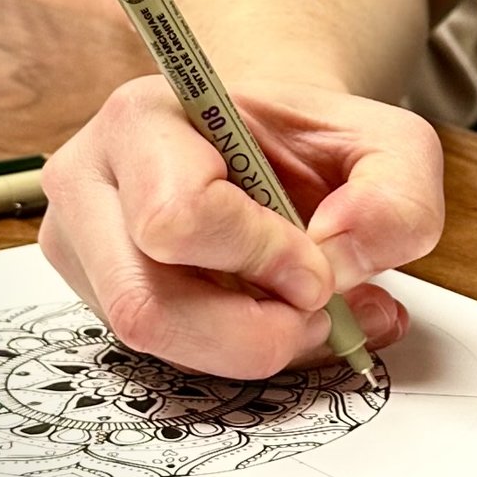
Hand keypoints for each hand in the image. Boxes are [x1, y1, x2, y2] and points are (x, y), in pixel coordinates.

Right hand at [38, 74, 444, 377]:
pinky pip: (159, 357)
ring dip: (247, 348)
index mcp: (143, 118)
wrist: (266, 149)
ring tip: (309, 315)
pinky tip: (277, 321)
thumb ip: (397, 199)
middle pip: (145, 305)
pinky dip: (233, 356)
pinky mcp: (96, 299)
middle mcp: (89, 182)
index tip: (318, 265)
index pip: (178, 216)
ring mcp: (80, 248)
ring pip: (150, 344)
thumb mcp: (391, 147)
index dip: (261, 258)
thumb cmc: (315, 143)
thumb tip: (341, 260)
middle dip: (253, 330)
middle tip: (318, 309)